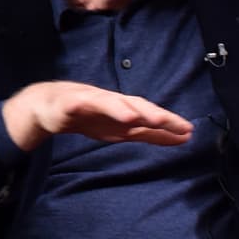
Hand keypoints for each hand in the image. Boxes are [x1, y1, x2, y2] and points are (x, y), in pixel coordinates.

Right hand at [2, 81, 193, 151]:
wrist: (50, 107)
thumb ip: (152, 134)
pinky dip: (84, 104)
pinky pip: (76, 104)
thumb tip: (184, 138)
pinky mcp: (68, 103)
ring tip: (133, 116)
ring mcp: (90, 100)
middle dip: (151, 113)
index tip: (188, 130)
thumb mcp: (125, 131)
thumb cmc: (91, 116)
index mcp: (127, 109)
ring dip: (121, 107)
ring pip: (108, 102)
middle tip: (168, 121)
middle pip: (134, 105)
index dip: (169, 121)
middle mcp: (112, 102)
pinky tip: (89, 107)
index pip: (151, 114)